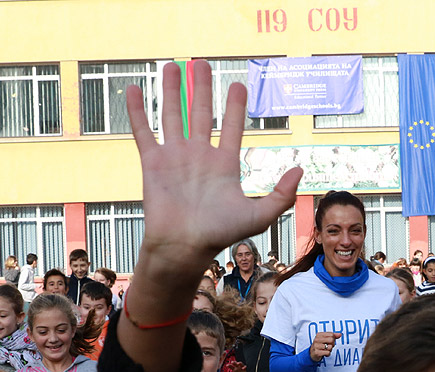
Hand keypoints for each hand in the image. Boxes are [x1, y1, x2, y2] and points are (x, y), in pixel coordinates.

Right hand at [126, 60, 301, 276]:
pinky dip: (138, 111)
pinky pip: (144, 131)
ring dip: (172, 91)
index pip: (230, 128)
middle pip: (201, 114)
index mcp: (224, 165)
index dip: (234, 107)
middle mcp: (199, 157)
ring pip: (172, 115)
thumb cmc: (220, 234)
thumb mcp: (259, 216)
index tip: (238, 85)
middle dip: (202, 88)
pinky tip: (135, 89)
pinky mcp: (152, 163)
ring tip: (173, 66)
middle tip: (201, 62)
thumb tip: (299, 169)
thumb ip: (280, 195)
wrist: (183, 247)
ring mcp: (175, 158)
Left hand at [222, 361, 246, 371]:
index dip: (229, 365)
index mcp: (234, 369)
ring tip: (238, 363)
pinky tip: (243, 368)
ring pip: (241, 364)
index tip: (227, 365)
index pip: (231, 366)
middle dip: (234, 362)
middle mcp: (238, 367)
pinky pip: (245, 367)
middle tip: (232, 362)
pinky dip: (244, 367)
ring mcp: (242, 367)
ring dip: (239, 363)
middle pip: (235, 364)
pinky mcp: (246, 369)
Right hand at [310, 332, 341, 362]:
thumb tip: (340, 334)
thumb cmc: (320, 345)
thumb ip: (333, 336)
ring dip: (330, 350)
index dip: (333, 339)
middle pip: (331, 339)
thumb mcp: (326, 339)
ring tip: (326, 350)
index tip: (329, 341)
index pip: (331, 334)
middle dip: (332, 344)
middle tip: (329, 346)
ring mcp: (316, 346)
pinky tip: (325, 354)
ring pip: (330, 347)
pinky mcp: (317, 352)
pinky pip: (328, 352)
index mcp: (319, 334)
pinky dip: (328, 354)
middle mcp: (317, 339)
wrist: (312, 354)